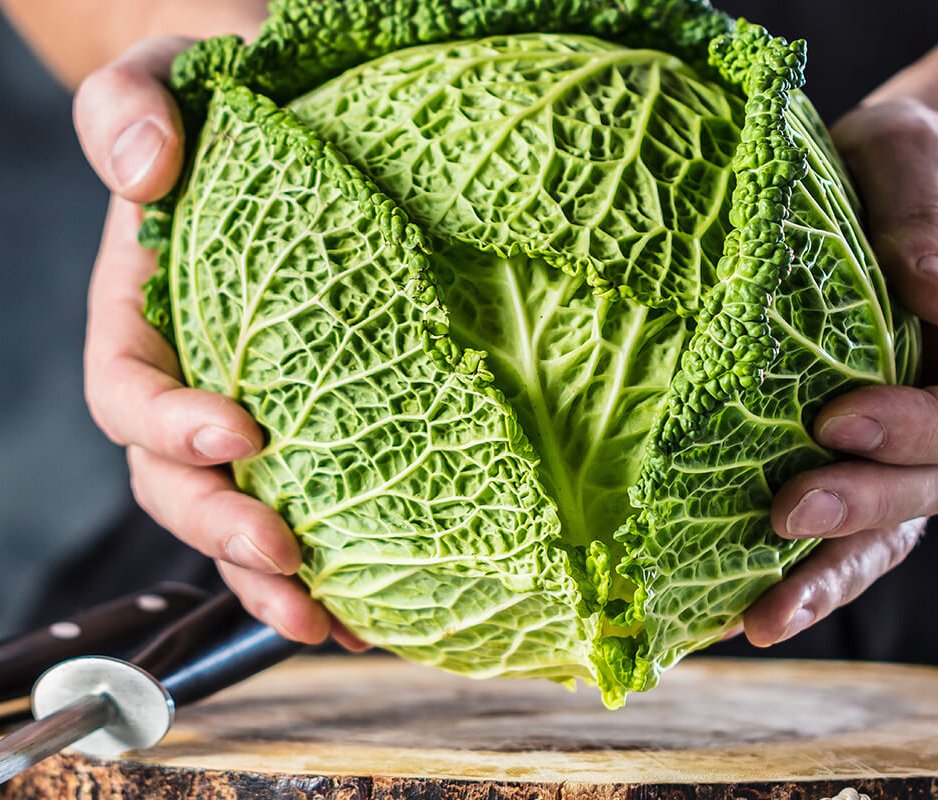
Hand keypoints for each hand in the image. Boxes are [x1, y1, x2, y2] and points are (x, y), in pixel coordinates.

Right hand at [75, 37, 366, 649]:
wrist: (292, 116)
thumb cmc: (227, 96)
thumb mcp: (172, 71)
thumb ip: (135, 106)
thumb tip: (144, 166)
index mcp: (144, 316)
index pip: (128, 389)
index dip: (167, 424)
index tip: (239, 431)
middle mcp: (190, 377)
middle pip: (177, 481)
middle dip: (222, 530)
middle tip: (288, 557)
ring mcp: (247, 410)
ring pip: (237, 515)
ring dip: (273, 579)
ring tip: (332, 624)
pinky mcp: (315, 422)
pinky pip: (309, 502)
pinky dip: (331, 563)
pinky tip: (371, 605)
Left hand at [745, 99, 937, 645]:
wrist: (890, 183)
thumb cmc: (908, 164)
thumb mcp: (919, 157)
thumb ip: (929, 221)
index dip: (917, 428)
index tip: (837, 419)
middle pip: (933, 488)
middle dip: (861, 507)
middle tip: (784, 516)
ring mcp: (909, 445)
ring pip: (889, 531)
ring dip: (829, 576)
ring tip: (762, 620)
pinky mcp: (856, 459)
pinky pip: (843, 527)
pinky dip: (800, 571)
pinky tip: (740, 608)